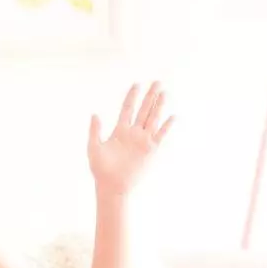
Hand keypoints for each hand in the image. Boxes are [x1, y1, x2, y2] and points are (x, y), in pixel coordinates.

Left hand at [87, 82, 173, 196]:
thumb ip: (95, 130)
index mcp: (119, 130)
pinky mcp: (150, 150)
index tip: (137, 84)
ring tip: (164, 92)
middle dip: (150, 96)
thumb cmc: (100, 169)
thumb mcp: (93, 147)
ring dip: (158, 106)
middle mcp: (133, 133)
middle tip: (157, 82)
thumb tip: (95, 114)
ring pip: (153, 119)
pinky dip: (166, 126)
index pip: (127, 108)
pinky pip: (160, 135)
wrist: (111, 186)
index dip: (132, 96)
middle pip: (143, 110)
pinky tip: (172, 116)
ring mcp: (143, 140)